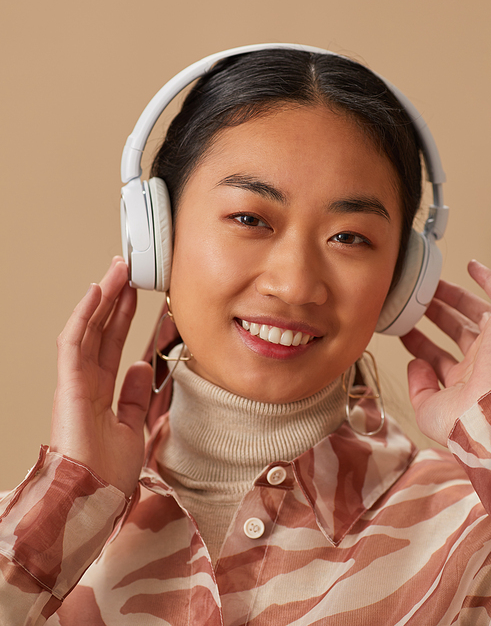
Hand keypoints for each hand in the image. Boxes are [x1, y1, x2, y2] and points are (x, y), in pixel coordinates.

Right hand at [50, 257, 151, 496]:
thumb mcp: (131, 430)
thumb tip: (141, 368)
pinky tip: (97, 293)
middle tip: (126, 269)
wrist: (93, 502)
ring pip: (87, 330)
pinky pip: (74, 343)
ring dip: (103, 298)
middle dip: (114, 298)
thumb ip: (134, 398)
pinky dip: (84, 316)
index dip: (123, 317)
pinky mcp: (68, 386)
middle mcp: (85, 384)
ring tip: (117, 271)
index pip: (111, 345)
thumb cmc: (107, 477)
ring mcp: (75, 383)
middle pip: (100, 331)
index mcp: (100, 394)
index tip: (136, 293)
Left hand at [400, 260, 490, 445]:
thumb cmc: (464, 423)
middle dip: (436, 315)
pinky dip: (486, 278)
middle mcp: (482, 362)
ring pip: (473, 312)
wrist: (488, 418)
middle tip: (417, 302)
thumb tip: (414, 364)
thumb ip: (418, 388)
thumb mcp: (428, 410)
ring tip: (433, 286)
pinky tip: (471, 266)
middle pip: (456, 331)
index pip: (439, 358)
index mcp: (466, 383)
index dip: (420, 344)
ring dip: (452, 297)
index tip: (404, 331)